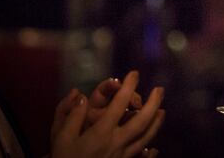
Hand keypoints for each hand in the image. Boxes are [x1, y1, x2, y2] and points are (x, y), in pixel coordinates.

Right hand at [50, 70, 164, 157]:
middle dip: (153, 103)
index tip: (135, 73)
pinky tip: (155, 149)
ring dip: (156, 123)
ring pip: (145, 138)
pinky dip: (149, 154)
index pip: (119, 104)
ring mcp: (123, 156)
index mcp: (101, 132)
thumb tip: (80, 94)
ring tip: (163, 111)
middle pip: (142, 121)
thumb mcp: (60, 136)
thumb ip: (71, 115)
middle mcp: (117, 142)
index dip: (128, 87)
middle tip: (160, 89)